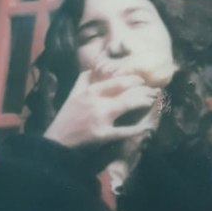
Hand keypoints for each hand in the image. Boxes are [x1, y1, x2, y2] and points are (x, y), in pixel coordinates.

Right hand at [43, 68, 160, 149]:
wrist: (57, 142)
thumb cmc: (66, 118)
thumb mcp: (72, 95)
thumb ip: (82, 81)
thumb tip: (92, 68)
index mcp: (90, 92)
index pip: (116, 81)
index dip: (132, 80)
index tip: (142, 81)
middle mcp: (96, 102)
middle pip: (125, 91)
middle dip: (143, 90)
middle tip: (154, 91)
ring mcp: (100, 118)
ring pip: (127, 105)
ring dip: (143, 102)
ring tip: (153, 102)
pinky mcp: (102, 135)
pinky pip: (123, 131)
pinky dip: (137, 129)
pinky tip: (147, 128)